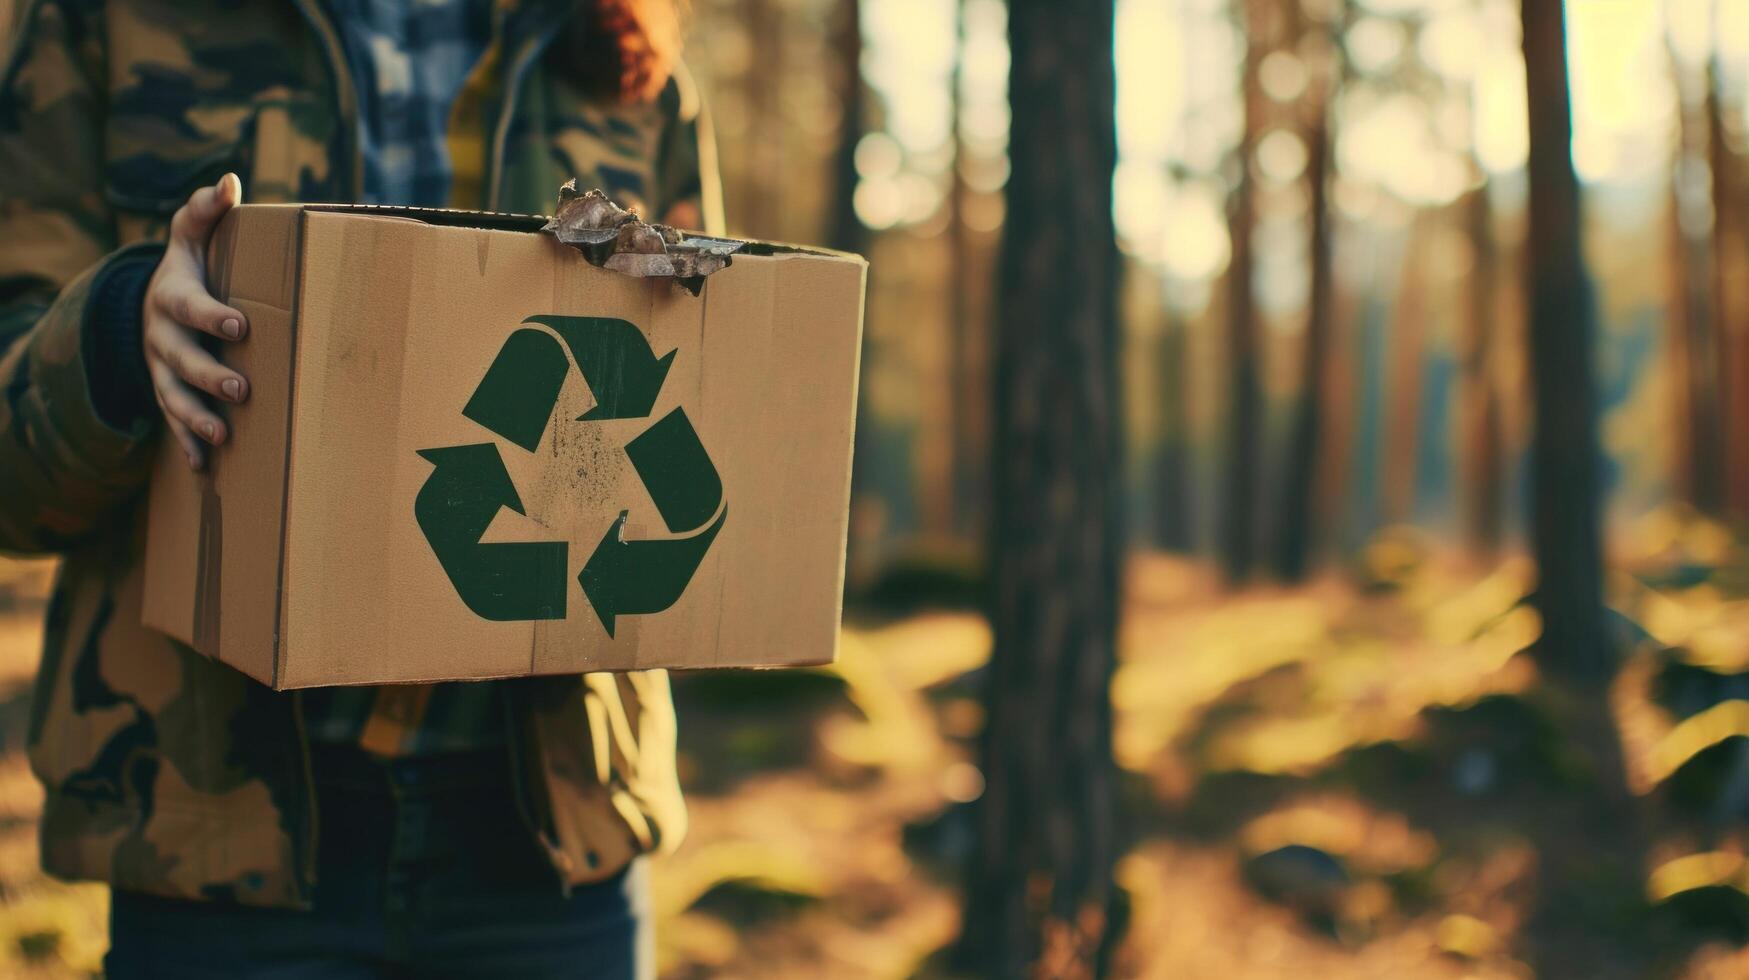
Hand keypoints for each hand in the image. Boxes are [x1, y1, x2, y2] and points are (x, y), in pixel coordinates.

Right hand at [144, 173, 248, 469]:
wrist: (153, 307)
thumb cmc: (189, 269)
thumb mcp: (192, 238)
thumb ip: (206, 213)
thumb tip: (229, 181)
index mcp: (173, 297)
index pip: (190, 306)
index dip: (212, 316)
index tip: (240, 325)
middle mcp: (162, 337)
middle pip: (182, 359)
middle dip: (209, 376)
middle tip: (241, 390)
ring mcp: (162, 370)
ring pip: (173, 397)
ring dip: (196, 418)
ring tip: (222, 435)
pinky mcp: (168, 395)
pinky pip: (172, 423)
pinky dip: (187, 444)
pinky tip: (203, 466)